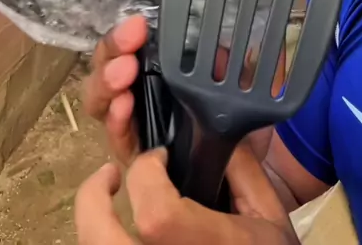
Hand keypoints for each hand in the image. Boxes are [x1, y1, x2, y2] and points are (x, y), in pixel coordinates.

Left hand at [75, 147, 298, 244]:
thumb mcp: (270, 213)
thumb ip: (242, 169)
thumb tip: (210, 128)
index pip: (156, 216)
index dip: (146, 175)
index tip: (159, 155)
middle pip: (103, 241)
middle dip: (92, 200)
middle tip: (110, 173)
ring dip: (91, 221)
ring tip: (107, 195)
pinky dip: (104, 236)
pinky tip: (119, 226)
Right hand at [82, 17, 283, 165]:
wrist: (249, 175)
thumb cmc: (241, 124)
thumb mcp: (241, 84)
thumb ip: (232, 61)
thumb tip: (220, 43)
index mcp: (159, 70)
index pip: (126, 47)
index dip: (125, 35)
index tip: (137, 25)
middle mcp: (140, 95)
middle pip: (107, 68)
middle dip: (112, 51)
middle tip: (129, 42)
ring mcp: (135, 126)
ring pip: (103, 101)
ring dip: (108, 82)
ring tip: (123, 73)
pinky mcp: (137, 158)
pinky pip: (119, 139)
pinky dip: (117, 121)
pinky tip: (123, 106)